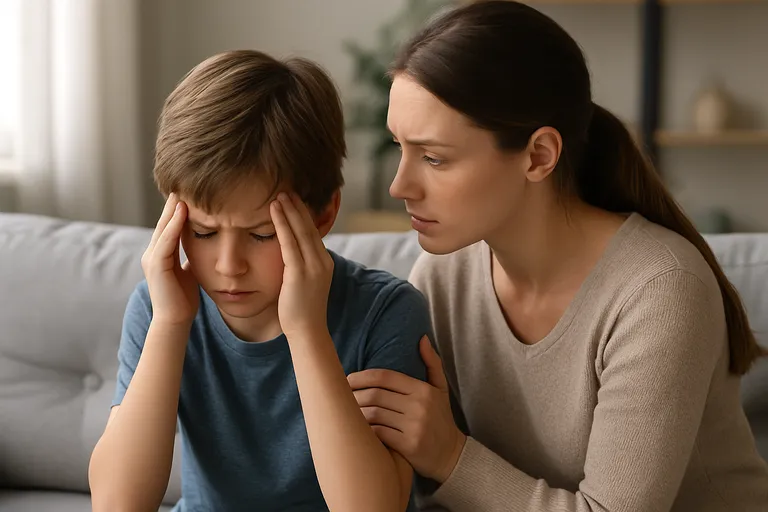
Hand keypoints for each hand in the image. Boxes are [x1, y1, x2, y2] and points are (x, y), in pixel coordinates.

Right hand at [141, 193, 199, 325]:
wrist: (175, 320)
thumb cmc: (184, 298)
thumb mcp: (189, 271)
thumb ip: (191, 257)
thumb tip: (204, 245)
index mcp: (161, 253)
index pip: (170, 225)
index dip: (179, 208)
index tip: (190, 191)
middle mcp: (153, 252)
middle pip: (164, 221)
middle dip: (174, 203)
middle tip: (184, 182)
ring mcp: (152, 258)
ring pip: (163, 228)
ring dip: (173, 209)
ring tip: (182, 191)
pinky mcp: (156, 266)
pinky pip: (166, 241)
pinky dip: (173, 225)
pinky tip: (182, 212)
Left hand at [270, 192, 333, 339]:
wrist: (307, 331)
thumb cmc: (301, 312)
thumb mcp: (304, 284)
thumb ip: (300, 267)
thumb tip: (289, 256)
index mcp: (324, 263)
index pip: (313, 232)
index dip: (303, 214)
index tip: (293, 199)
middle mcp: (321, 261)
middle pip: (309, 227)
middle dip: (297, 207)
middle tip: (286, 189)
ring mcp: (312, 266)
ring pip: (300, 230)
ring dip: (289, 210)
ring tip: (279, 193)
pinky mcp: (299, 272)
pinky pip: (289, 242)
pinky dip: (281, 223)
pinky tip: (273, 210)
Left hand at [348, 336, 465, 482]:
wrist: (451, 455)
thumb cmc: (441, 419)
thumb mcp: (441, 389)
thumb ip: (432, 363)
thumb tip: (421, 338)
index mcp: (423, 390)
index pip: (385, 377)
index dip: (362, 376)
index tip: (348, 379)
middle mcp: (419, 406)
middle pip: (376, 395)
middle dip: (354, 395)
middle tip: (339, 396)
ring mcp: (414, 427)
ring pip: (374, 414)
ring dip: (355, 413)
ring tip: (344, 412)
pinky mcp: (409, 446)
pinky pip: (378, 434)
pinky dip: (364, 431)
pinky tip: (356, 429)